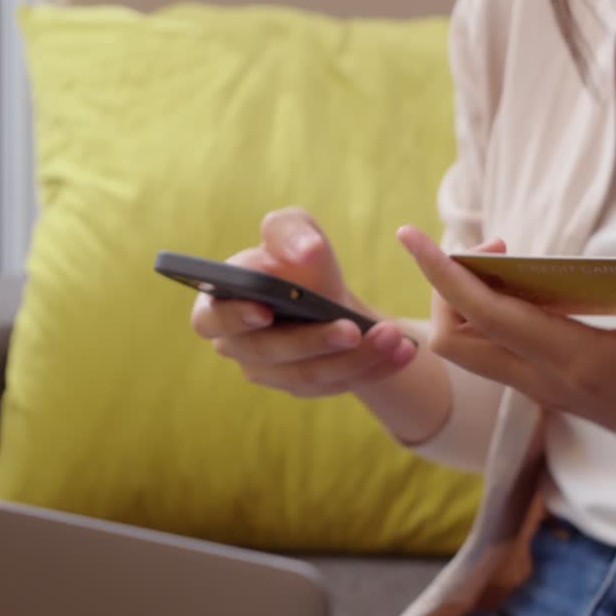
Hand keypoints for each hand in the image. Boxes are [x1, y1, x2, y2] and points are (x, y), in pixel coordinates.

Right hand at [191, 207, 416, 397]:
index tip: (264, 311)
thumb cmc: (299, 257)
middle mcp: (240, 346)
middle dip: (315, 341)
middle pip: (272, 353)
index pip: (212, 320)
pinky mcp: (308, 386)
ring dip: (356, 357)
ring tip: (392, 336)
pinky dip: (375, 367)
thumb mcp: (294, 229)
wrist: (327, 293)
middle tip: (353, 328)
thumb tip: (304, 252)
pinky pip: (340, 383)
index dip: (236, 317)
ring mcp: (273, 373)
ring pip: (311, 374)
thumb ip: (289, 230)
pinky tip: (404, 351)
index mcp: (218, 306)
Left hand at [397, 208, 615, 467]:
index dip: (443, 274)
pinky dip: (487, 317)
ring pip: (470, 350)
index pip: (485, 315)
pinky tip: (525, 287)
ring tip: (504, 260)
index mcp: (571, 360)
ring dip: (466, 303)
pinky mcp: (546, 389)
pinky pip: (494, 353)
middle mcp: (543, 379)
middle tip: (488, 247)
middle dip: (447, 289)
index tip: (411, 237)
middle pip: (454, 341)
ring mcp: (540, 388)